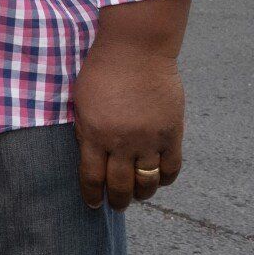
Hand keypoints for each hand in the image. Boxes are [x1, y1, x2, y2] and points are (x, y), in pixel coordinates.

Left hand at [71, 41, 184, 210]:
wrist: (136, 49)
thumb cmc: (102, 69)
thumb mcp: (81, 100)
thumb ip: (86, 129)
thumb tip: (89, 155)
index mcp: (94, 133)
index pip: (92, 177)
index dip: (92, 195)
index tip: (92, 204)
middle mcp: (121, 142)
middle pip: (119, 185)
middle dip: (117, 200)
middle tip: (117, 205)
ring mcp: (148, 139)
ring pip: (146, 182)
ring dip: (142, 194)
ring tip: (138, 195)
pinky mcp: (171, 133)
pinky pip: (170, 168)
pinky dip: (164, 179)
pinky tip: (158, 179)